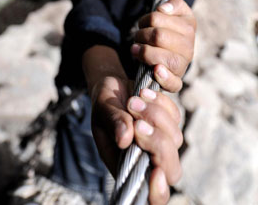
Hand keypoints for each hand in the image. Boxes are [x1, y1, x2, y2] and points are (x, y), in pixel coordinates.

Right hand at [91, 76, 181, 204]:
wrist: (114, 84)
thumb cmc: (104, 101)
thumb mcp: (102, 109)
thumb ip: (113, 122)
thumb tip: (124, 139)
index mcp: (126, 166)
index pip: (150, 196)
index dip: (158, 192)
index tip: (156, 173)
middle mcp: (147, 159)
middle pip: (171, 171)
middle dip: (158, 145)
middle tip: (138, 124)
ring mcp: (161, 141)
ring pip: (176, 139)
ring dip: (155, 116)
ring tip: (133, 100)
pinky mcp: (170, 122)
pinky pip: (176, 116)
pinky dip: (161, 102)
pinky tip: (143, 93)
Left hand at [131, 0, 195, 91]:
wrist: (168, 50)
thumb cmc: (169, 28)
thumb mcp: (175, 11)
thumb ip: (174, 4)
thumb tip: (164, 9)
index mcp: (189, 28)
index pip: (157, 19)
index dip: (146, 19)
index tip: (145, 22)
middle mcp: (189, 48)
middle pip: (157, 36)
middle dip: (142, 35)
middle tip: (138, 36)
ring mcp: (183, 66)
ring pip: (161, 57)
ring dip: (143, 52)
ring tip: (136, 49)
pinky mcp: (176, 82)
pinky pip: (174, 84)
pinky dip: (164, 77)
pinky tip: (155, 70)